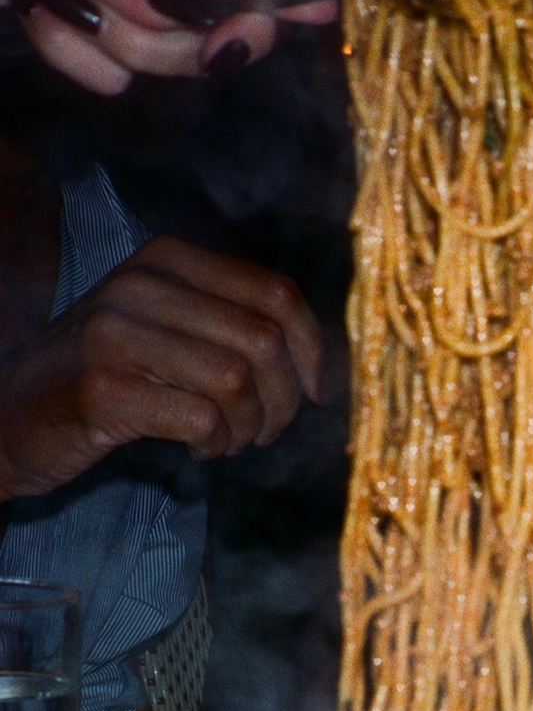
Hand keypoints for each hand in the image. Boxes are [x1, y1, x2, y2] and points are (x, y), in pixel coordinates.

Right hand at [0, 236, 325, 500]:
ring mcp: (116, 333)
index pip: (276, 292)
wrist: (11, 415)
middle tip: (266, 431)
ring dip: (249, 427)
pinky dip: (216, 446)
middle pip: (264, 340)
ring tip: (229, 441)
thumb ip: (231, 326)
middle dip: (283, 401)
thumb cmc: (107, 377)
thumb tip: (324, 364)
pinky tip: (199, 451)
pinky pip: (201, 420)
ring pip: (238, 381)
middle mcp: (140, 284)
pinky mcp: (102, 388)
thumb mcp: (165, 328)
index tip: (317, 393)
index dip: (314, 349)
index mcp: (165, 259)